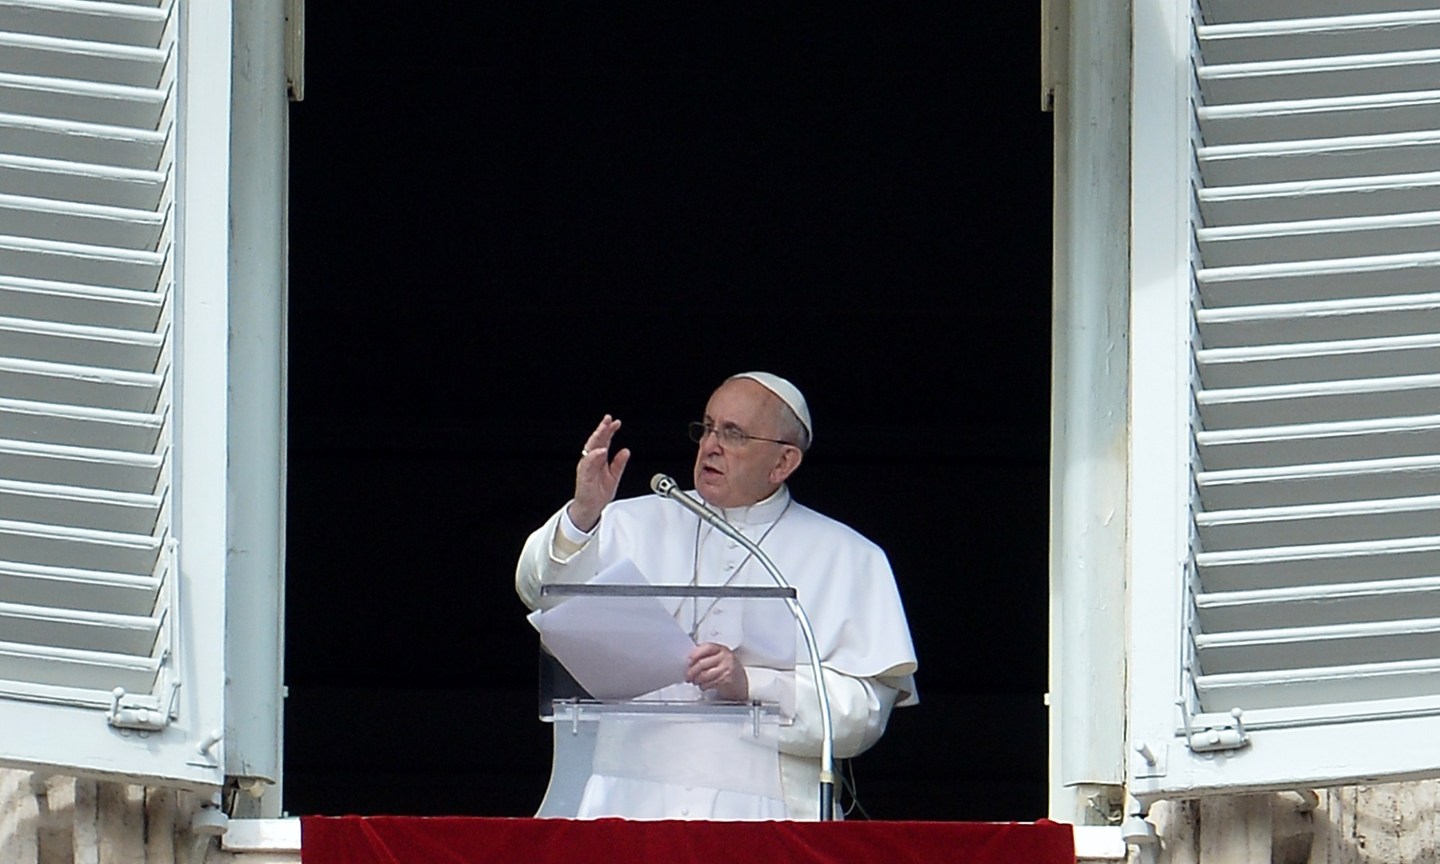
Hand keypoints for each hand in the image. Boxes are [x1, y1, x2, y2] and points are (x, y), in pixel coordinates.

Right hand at [566, 415, 630, 531]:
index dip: (609, 431)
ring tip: (604, 429)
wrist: (591, 508)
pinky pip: (587, 463)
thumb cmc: (599, 492)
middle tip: (608, 419)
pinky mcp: (583, 475)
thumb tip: (626, 451)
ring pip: (590, 448)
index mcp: (599, 459)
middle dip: (602, 429)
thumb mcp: (614, 476)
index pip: (604, 441)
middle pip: (596, 441)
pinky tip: (601, 450)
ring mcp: (586, 467)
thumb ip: (619, 463)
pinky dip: (594, 456)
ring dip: (597, 438)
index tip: (616, 422)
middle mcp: (592, 460)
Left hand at [686, 642, 748, 700]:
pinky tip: (703, 686)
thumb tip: (690, 661)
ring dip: (696, 680)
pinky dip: (703, 686)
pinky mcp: (727, 680)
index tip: (688, 661)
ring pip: (704, 675)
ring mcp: (727, 668)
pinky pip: (709, 683)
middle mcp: (725, 657)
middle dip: (691, 671)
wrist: (742, 684)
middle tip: (688, 676)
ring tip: (695, 682)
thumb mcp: (720, 659)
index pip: (706, 648)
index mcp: (722, 649)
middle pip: (702, 663)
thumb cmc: (728, 671)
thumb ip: (708, 657)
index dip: (695, 654)